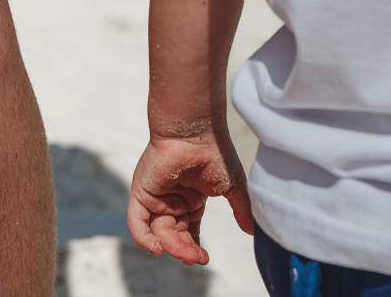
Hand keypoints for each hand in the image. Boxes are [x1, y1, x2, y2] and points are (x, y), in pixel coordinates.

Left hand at [127, 132, 255, 264]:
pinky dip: (144, 238)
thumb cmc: (215, 152)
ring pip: (160, 232)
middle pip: (175, 235)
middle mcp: (173, 199)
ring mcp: (157, 196)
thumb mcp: (233, 186)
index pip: (189, 230)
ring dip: (173, 247)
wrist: (195, 132)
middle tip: (199, 258)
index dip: (194, 246)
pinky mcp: (143, 192)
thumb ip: (241, 210)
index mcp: (192, 198)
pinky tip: (157, 249)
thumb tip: (252, 231)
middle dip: (186, 250)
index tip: (203, 258)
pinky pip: (137, 222)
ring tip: (189, 254)